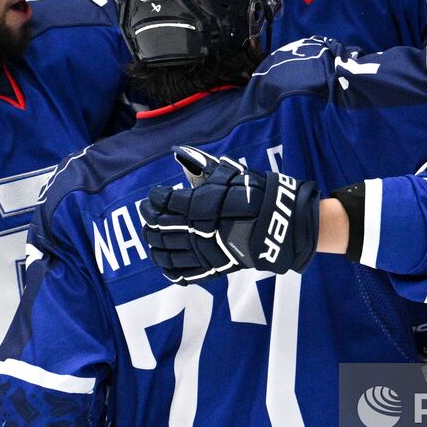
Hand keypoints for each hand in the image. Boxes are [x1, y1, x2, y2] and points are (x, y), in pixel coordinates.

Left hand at [141, 146, 320, 283]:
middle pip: (159, 227)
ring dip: (154, 243)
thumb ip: (202, 166)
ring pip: (165, 251)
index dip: (156, 196)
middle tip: (148, 211)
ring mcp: (201, 251)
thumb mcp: (228, 174)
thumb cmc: (254, 195)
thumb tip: (180, 153)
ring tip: (151, 234)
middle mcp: (194, 229)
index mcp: (197, 205)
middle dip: (149, 218)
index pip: (164, 201)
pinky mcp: (210, 267)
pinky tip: (163, 260)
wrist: (278, 224)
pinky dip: (167, 268)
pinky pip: (181, 273)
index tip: (156, 193)